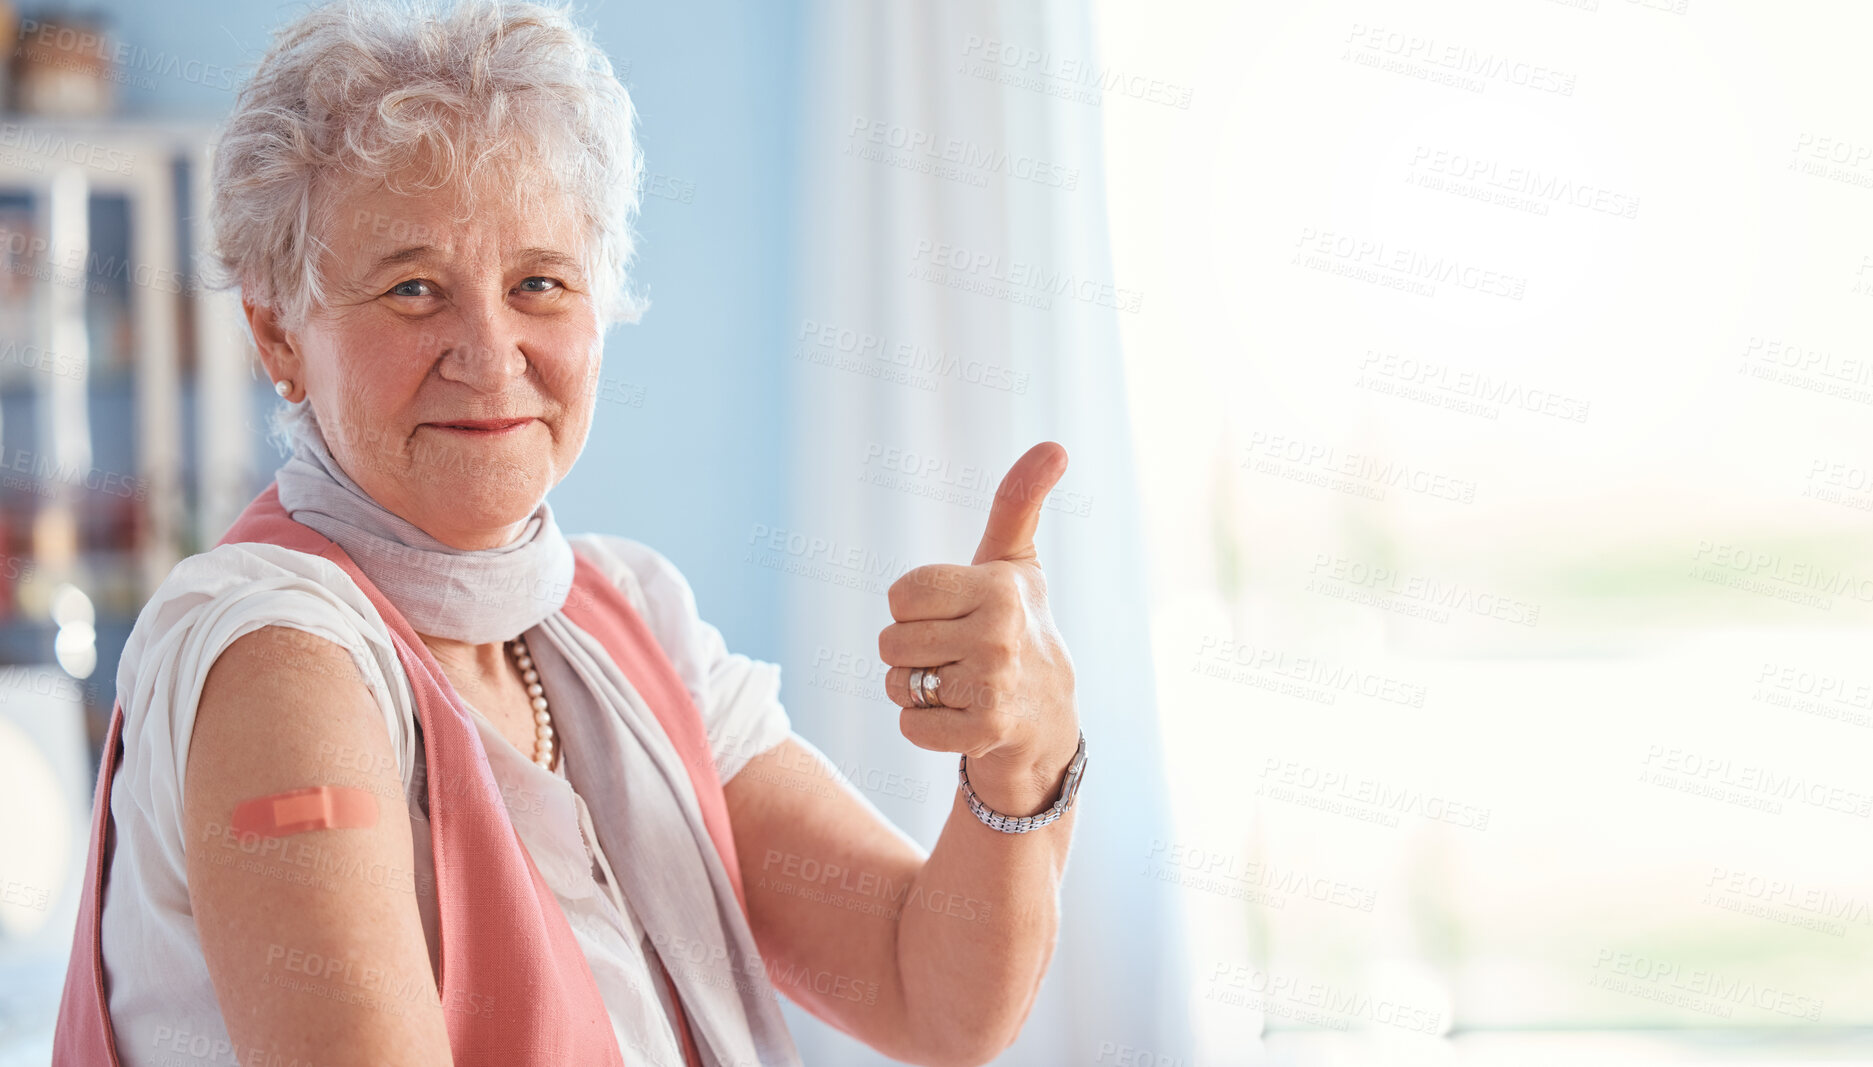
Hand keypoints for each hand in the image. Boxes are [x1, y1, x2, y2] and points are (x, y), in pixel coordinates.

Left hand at [878, 442, 1080, 814]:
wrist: (1048, 718)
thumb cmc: (1017, 625)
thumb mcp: (1014, 561)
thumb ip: (1019, 500)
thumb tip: (1055, 446)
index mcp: (999, 587)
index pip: (900, 596)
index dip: (914, 609)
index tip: (952, 614)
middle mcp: (999, 635)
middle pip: (891, 642)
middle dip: (912, 652)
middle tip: (956, 655)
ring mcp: (994, 686)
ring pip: (896, 684)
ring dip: (915, 690)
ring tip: (958, 685)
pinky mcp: (985, 732)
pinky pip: (910, 726)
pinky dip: (924, 726)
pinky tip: (959, 717)